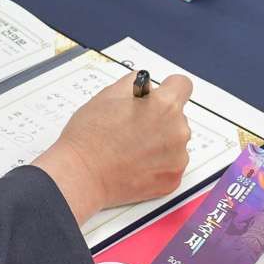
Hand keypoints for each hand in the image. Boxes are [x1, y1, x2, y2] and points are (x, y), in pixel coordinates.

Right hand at [33, 71, 193, 224]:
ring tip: (131, 147)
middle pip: (177, 116)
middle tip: (133, 126)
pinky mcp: (172, 180)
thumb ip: (135, 83)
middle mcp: (178, 131)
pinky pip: (171, 165)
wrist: (82, 174)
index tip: (159, 95)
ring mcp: (177, 158)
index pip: (182, 85)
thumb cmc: (91, 136)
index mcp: (165, 105)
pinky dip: (157, 164)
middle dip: (159, 118)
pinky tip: (135, 164)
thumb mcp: (109, 94)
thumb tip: (146, 85)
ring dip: (160, 142)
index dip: (168, 87)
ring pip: (174, 142)